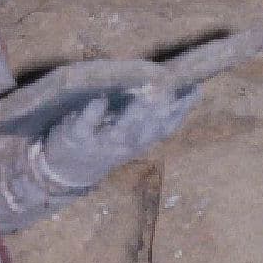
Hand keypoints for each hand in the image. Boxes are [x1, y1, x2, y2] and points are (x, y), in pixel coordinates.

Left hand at [36, 80, 200, 191]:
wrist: (67, 173)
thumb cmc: (105, 145)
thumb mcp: (130, 137)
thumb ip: (151, 118)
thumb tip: (174, 91)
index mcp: (138, 143)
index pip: (165, 129)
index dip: (181, 112)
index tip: (195, 89)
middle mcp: (123, 145)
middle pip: (145, 131)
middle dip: (157, 112)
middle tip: (168, 90)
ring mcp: (99, 143)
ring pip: (120, 132)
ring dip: (133, 115)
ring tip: (143, 96)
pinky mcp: (76, 138)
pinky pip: (85, 127)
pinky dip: (92, 114)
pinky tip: (100, 100)